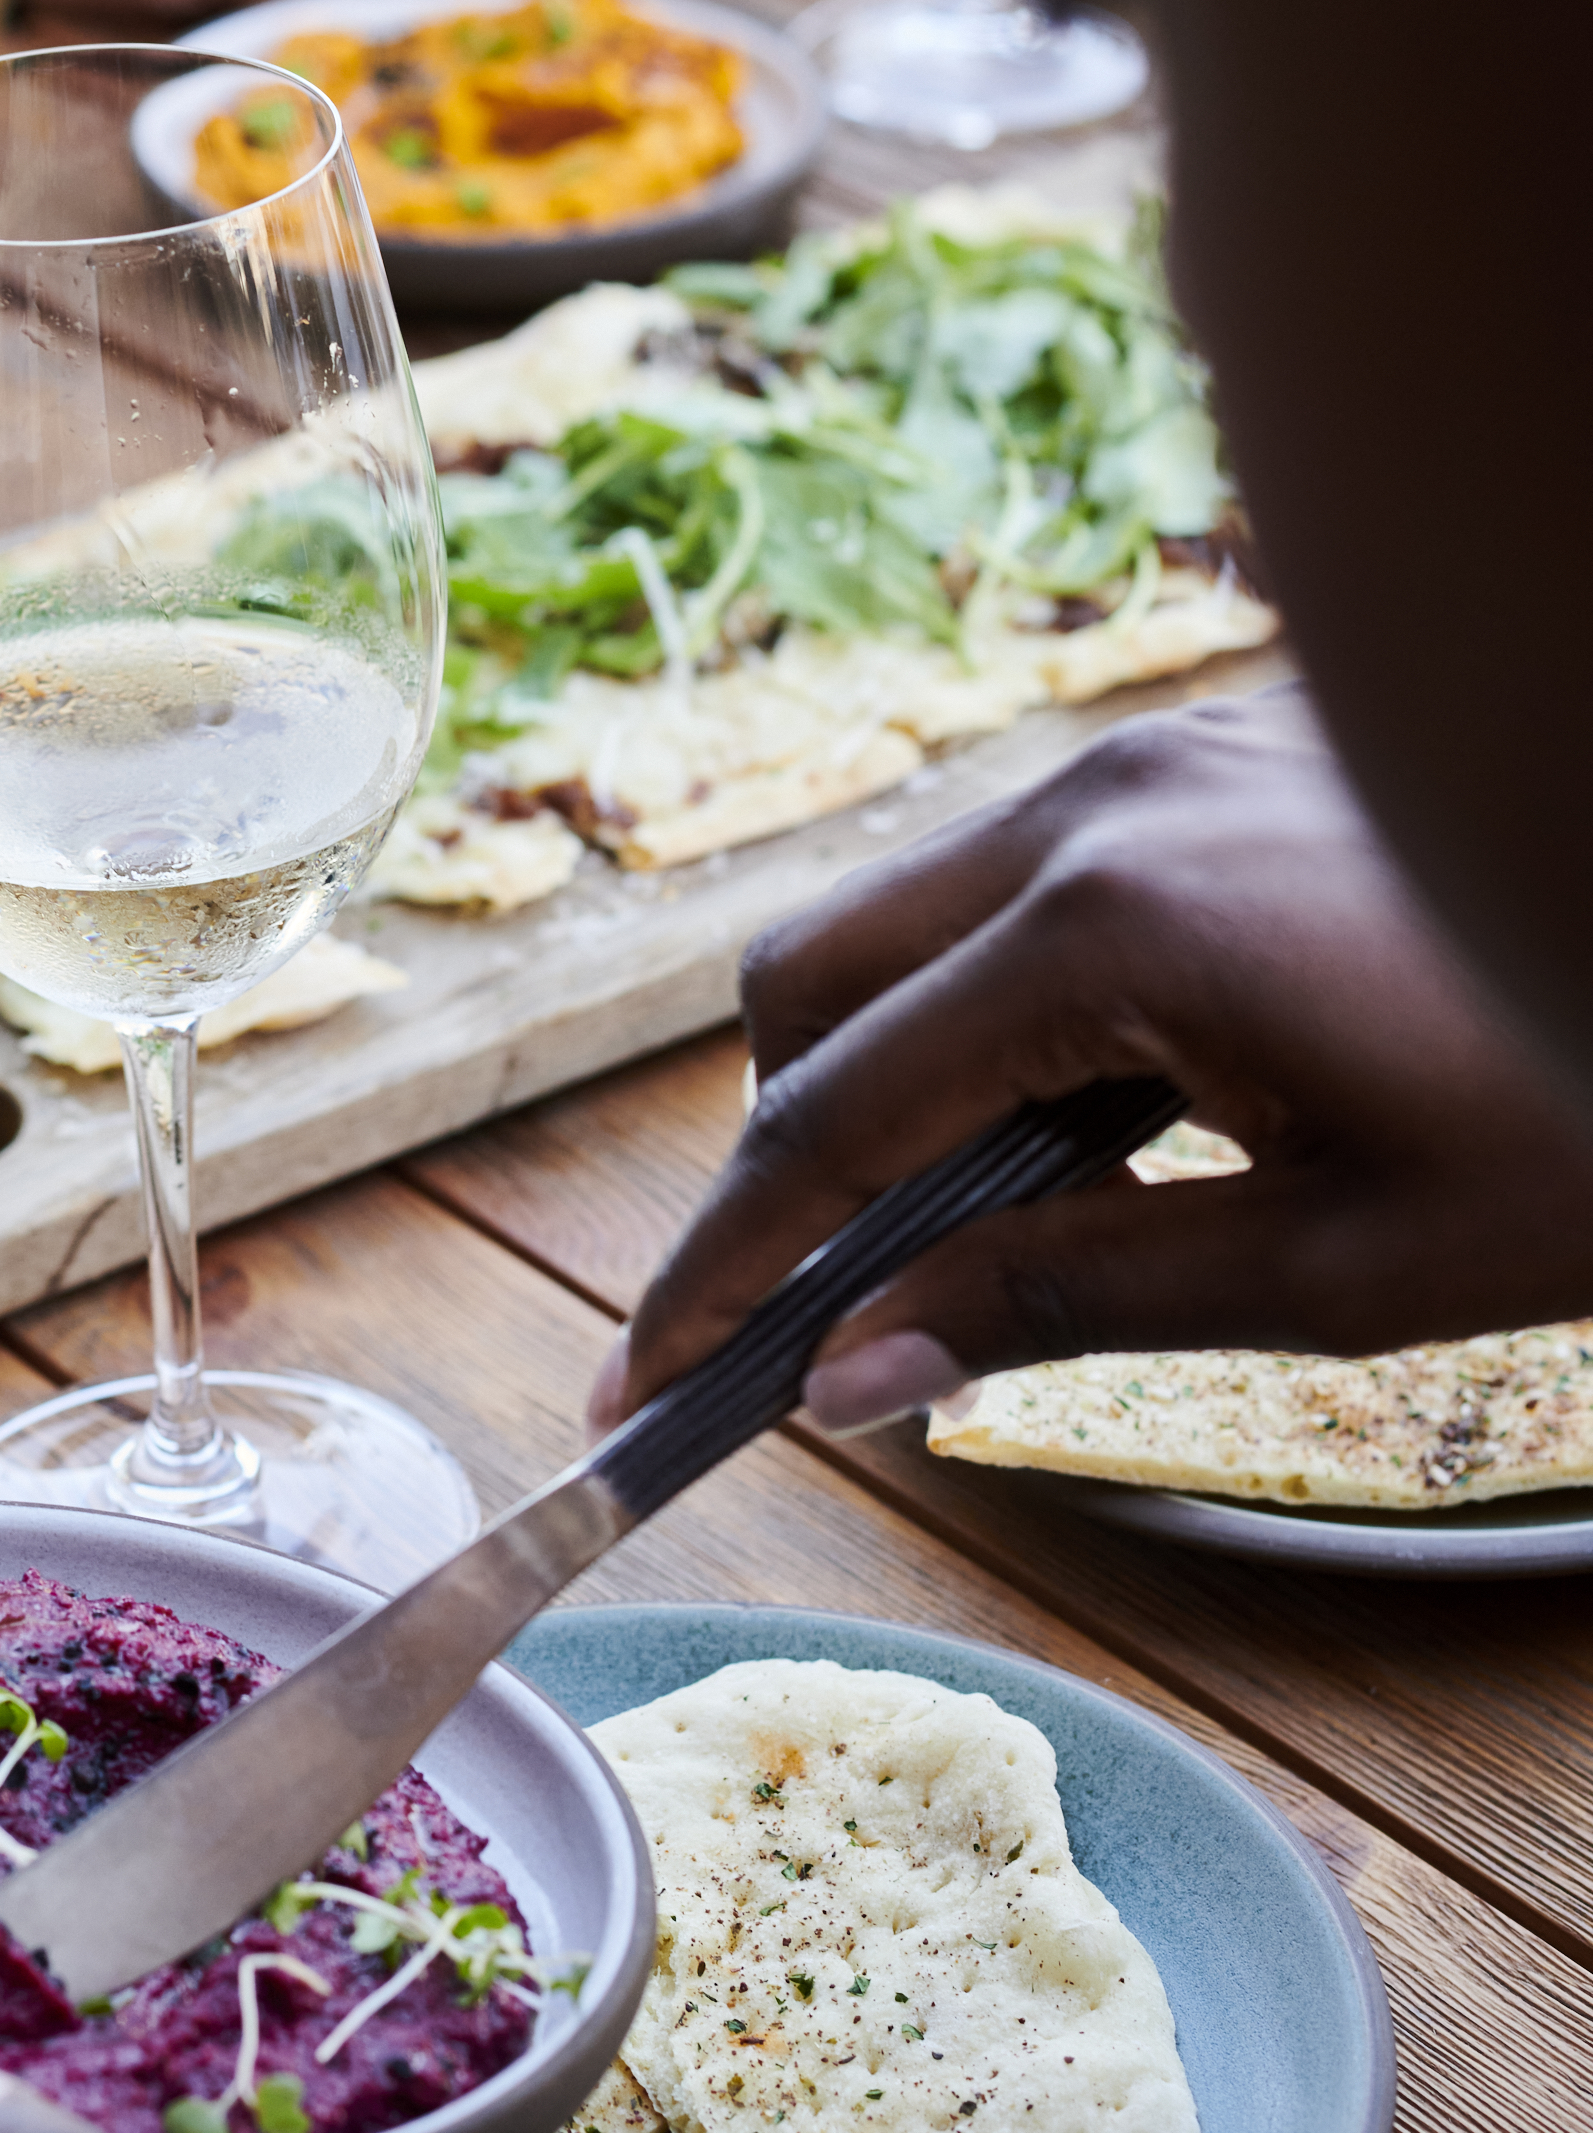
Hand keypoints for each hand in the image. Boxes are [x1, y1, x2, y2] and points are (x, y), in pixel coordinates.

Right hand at [587, 687, 1592, 1438]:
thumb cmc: (1587, 1125)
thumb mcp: (1340, 1267)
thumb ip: (1067, 1303)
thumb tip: (854, 1374)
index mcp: (1110, 924)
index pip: (827, 1116)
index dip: (718, 1267)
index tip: (634, 1387)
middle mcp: (1097, 796)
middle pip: (811, 977)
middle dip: (779, 1153)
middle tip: (812, 1318)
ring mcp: (1154, 748)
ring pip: (909, 915)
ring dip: (893, 1074)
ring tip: (984, 1238)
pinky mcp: (1210, 746)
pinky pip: (1020, 874)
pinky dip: (995, 1003)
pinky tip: (1098, 1121)